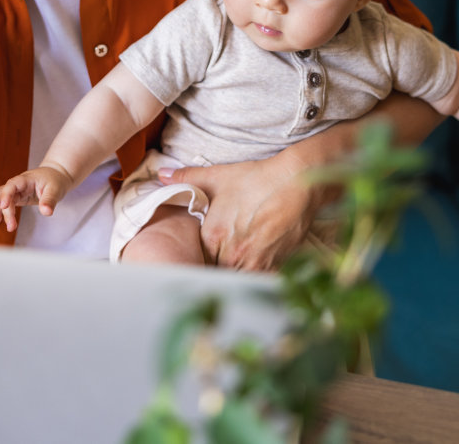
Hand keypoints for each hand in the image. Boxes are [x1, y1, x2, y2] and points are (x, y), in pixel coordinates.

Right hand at [0, 165, 72, 232]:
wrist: (55, 175)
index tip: (4, 206)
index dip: (6, 194)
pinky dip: (0, 212)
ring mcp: (17, 191)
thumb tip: (46, 212)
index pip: (12, 185)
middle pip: (1, 192)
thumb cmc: (55, 180)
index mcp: (26, 179)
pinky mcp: (18, 198)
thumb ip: (50, 200)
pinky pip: (6, 204)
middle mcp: (18, 185)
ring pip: (1, 199)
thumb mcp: (56, 189)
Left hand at [156, 154, 316, 270]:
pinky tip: (253, 269)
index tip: (197, 259)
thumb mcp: (219, 176)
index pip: (196, 260)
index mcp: (213, 236)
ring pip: (236, 282)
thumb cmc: (257, 179)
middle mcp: (232, 254)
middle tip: (214, 267)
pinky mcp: (275, 267)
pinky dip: (253, 280)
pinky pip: (258, 283)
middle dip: (213, 271)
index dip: (197, 260)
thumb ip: (187, 178)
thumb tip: (161, 174)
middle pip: (214, 274)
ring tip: (233, 269)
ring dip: (232, 277)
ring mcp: (255, 263)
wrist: (297, 182)